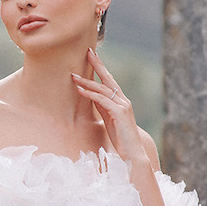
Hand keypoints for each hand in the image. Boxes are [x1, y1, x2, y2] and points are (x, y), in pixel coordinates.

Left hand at [72, 48, 146, 163]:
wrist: (132, 153)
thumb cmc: (121, 139)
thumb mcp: (108, 119)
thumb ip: (102, 107)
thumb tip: (91, 96)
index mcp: (121, 101)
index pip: (109, 81)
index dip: (101, 68)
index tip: (92, 56)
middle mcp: (123, 100)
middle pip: (108, 78)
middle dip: (98, 65)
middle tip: (88, 52)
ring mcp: (122, 105)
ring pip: (102, 89)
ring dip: (87, 82)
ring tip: (73, 76)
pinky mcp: (119, 113)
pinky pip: (101, 100)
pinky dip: (89, 94)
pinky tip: (80, 90)